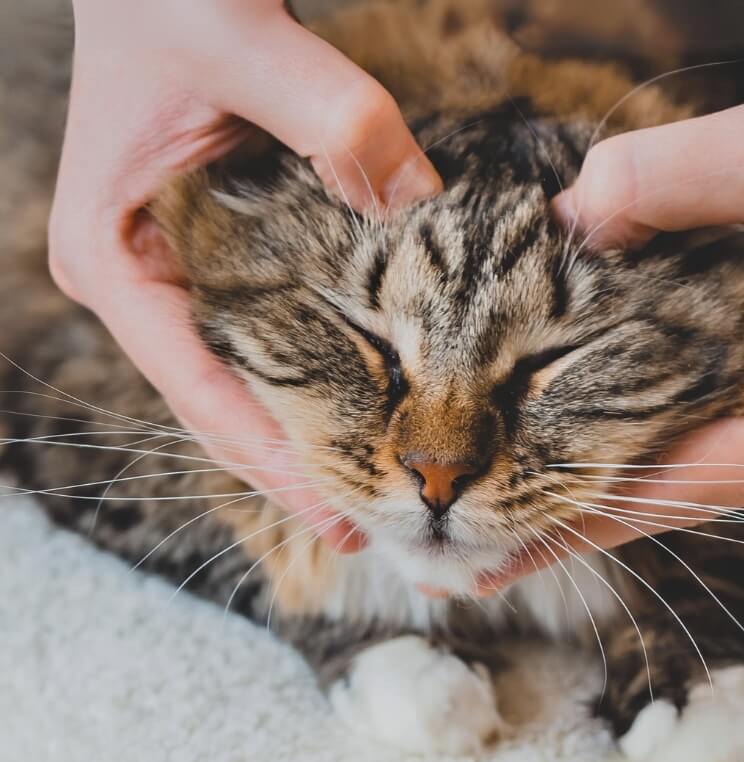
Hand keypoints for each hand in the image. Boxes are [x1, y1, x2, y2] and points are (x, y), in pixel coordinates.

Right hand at [49, 0, 441, 546]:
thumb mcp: (238, 37)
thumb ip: (333, 117)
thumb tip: (423, 203)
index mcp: (119, 260)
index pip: (202, 391)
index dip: (273, 458)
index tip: (337, 510)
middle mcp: (141, 285)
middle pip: (221, 408)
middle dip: (291, 469)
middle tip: (364, 528)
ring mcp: (174, 279)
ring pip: (241, 386)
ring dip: (302, 440)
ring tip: (365, 496)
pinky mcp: (213, 264)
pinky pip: (262, 345)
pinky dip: (309, 386)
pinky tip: (355, 421)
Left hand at [482, 2, 743, 590]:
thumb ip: (658, 180)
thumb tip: (561, 223)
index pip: (680, 489)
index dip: (582, 518)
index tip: (503, 553)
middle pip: (670, 501)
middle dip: (574, 527)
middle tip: (483, 566)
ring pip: (678, 473)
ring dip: (595, 494)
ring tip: (510, 526)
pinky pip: (692, 432)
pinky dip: (627, 446)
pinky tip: (570, 457)